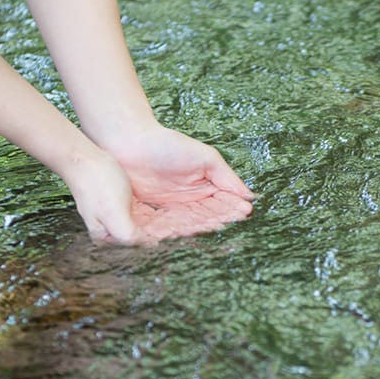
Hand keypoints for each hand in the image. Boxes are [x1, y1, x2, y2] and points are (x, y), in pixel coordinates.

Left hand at [106, 124, 254, 242]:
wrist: (129, 143)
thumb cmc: (168, 144)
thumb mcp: (205, 158)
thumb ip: (227, 177)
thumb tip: (250, 195)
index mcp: (206, 188)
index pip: (224, 202)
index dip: (233, 207)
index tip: (243, 211)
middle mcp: (192, 201)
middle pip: (209, 216)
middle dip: (219, 220)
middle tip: (228, 223)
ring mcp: (174, 210)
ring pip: (191, 224)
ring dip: (200, 228)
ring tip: (209, 230)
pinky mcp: (155, 216)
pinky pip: (168, 228)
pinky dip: (176, 232)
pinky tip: (184, 235)